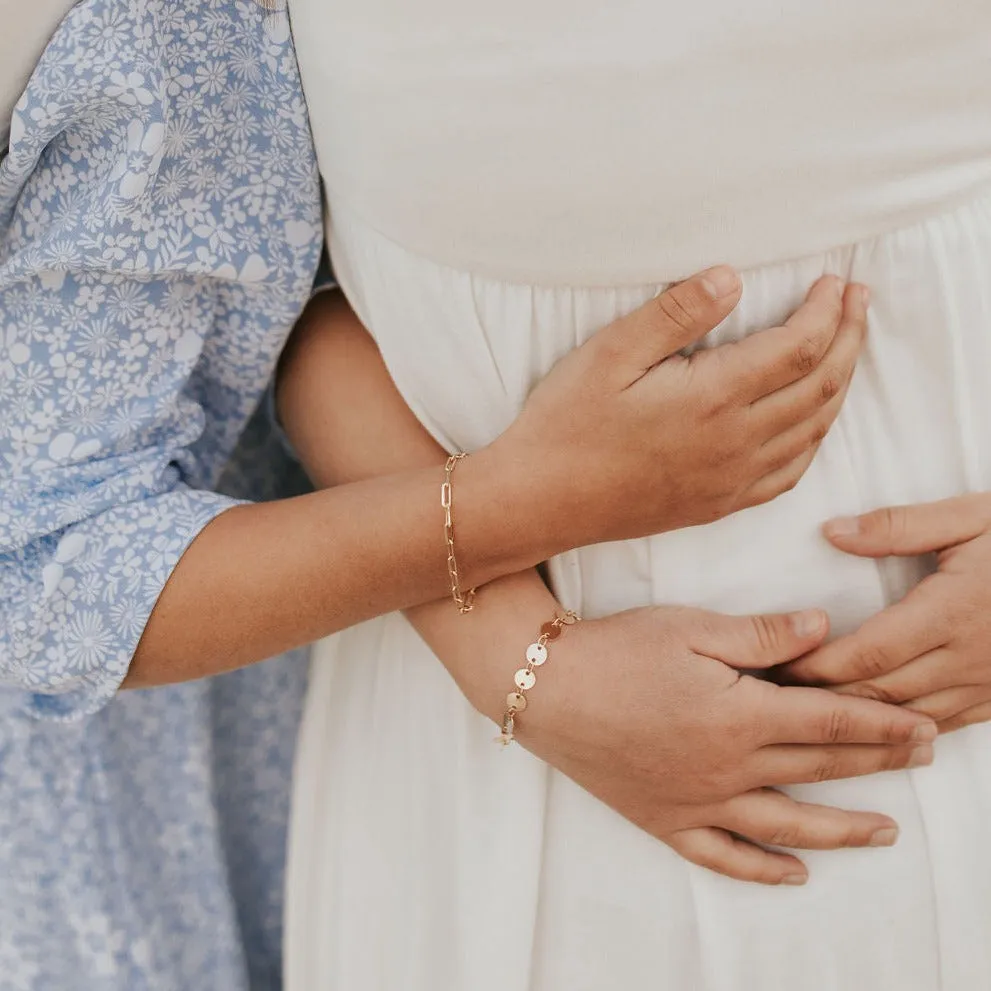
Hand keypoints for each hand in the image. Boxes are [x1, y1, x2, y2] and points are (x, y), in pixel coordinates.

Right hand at [491, 268, 868, 546]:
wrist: (539, 501)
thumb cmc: (565, 425)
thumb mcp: (609, 353)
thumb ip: (676, 313)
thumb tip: (732, 277)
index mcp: (713, 399)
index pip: (800, 346)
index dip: (827, 309)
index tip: (835, 280)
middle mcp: (736, 444)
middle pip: (822, 385)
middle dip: (849, 336)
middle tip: (859, 299)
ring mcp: (731, 480)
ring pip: (815, 429)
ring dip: (841, 383)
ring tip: (847, 347)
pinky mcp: (719, 505)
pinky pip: (790, 473)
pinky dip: (815, 437)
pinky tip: (812, 420)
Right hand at [514, 605, 934, 884]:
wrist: (546, 688)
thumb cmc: (617, 650)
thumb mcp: (690, 629)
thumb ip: (761, 635)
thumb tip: (823, 628)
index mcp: (740, 714)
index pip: (830, 722)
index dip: (882, 723)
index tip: (924, 726)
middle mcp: (728, 767)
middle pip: (819, 769)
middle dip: (879, 763)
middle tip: (926, 758)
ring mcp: (698, 801)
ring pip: (786, 824)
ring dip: (841, 829)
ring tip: (885, 834)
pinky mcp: (665, 819)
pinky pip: (723, 856)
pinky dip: (763, 869)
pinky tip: (794, 873)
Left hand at [783, 494, 990, 733]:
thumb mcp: (972, 516)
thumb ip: (898, 526)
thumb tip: (832, 533)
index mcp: (951, 612)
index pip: (866, 655)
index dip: (815, 668)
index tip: (773, 668)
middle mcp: (969, 657)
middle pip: (879, 694)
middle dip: (822, 701)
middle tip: (772, 700)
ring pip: (910, 718)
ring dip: (858, 724)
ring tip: (808, 721)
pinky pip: (948, 724)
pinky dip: (905, 730)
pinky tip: (877, 733)